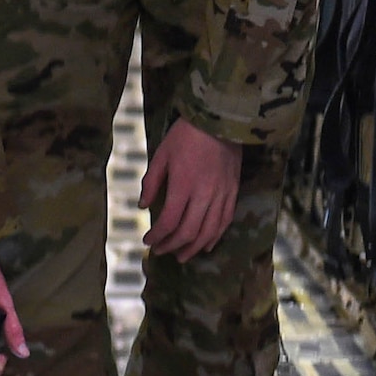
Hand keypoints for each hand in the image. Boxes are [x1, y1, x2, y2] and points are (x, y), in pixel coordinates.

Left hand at [140, 118, 242, 261]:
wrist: (221, 119)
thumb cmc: (186, 134)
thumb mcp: (161, 155)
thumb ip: (151, 182)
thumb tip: (143, 206)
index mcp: (183, 185)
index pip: (168, 222)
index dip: (157, 236)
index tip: (147, 241)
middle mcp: (203, 195)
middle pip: (188, 232)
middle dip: (172, 246)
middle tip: (161, 251)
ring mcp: (221, 195)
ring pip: (208, 232)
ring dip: (193, 248)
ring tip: (181, 256)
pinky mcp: (233, 192)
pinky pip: (225, 221)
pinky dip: (215, 237)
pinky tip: (205, 246)